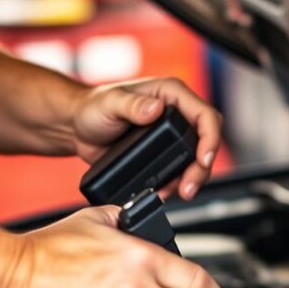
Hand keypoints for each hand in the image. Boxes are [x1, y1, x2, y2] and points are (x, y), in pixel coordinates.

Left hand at [70, 78, 223, 200]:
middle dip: (201, 168)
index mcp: (171, 94)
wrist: (77, 128)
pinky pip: (179, 169)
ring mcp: (171, 135)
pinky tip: (164, 191)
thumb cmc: (92, 107)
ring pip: (196, 159)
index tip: (203, 160)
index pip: (205, 115)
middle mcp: (175, 113)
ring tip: (175, 193)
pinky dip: (176, 184)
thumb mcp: (110, 103)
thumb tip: (155, 109)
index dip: (210, 139)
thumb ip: (132, 105)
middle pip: (206, 142)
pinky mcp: (163, 153)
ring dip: (190, 179)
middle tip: (188, 187)